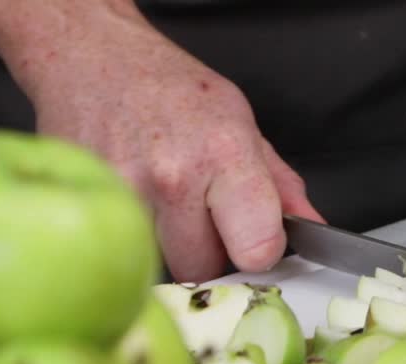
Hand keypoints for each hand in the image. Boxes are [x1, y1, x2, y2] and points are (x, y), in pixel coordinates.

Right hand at [14, 9, 321, 281]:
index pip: (257, 248)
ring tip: (170, 203)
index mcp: (224, 154)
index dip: (262, 252)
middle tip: (206, 216)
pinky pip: (128, 248)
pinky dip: (138, 237)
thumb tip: (313, 229)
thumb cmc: (169, 88)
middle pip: (206, 268)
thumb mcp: (241, 123)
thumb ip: (280, 185)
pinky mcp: (92, 203)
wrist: (91, 54)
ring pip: (164, 265)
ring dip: (173, 247)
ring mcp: (125, 192)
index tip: (258, 239)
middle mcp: (173, 176)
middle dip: (212, 254)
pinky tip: (141, 201)